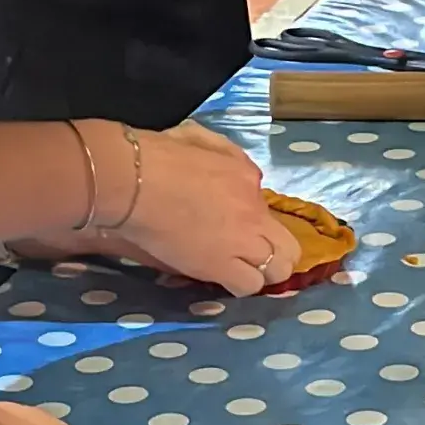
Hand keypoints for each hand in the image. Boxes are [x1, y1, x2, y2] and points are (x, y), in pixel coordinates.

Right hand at [16, 122, 299, 295]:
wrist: (135, 180)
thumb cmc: (158, 154)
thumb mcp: (201, 139)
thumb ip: (226, 156)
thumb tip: (235, 174)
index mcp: (249, 178)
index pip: (268, 207)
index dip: (255, 221)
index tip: (235, 224)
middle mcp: (254, 212)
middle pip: (290, 247)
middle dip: (276, 254)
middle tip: (253, 257)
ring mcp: (240, 241)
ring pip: (277, 272)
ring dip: (260, 273)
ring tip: (238, 271)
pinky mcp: (219, 265)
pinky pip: (248, 286)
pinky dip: (239, 285)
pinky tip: (223, 279)